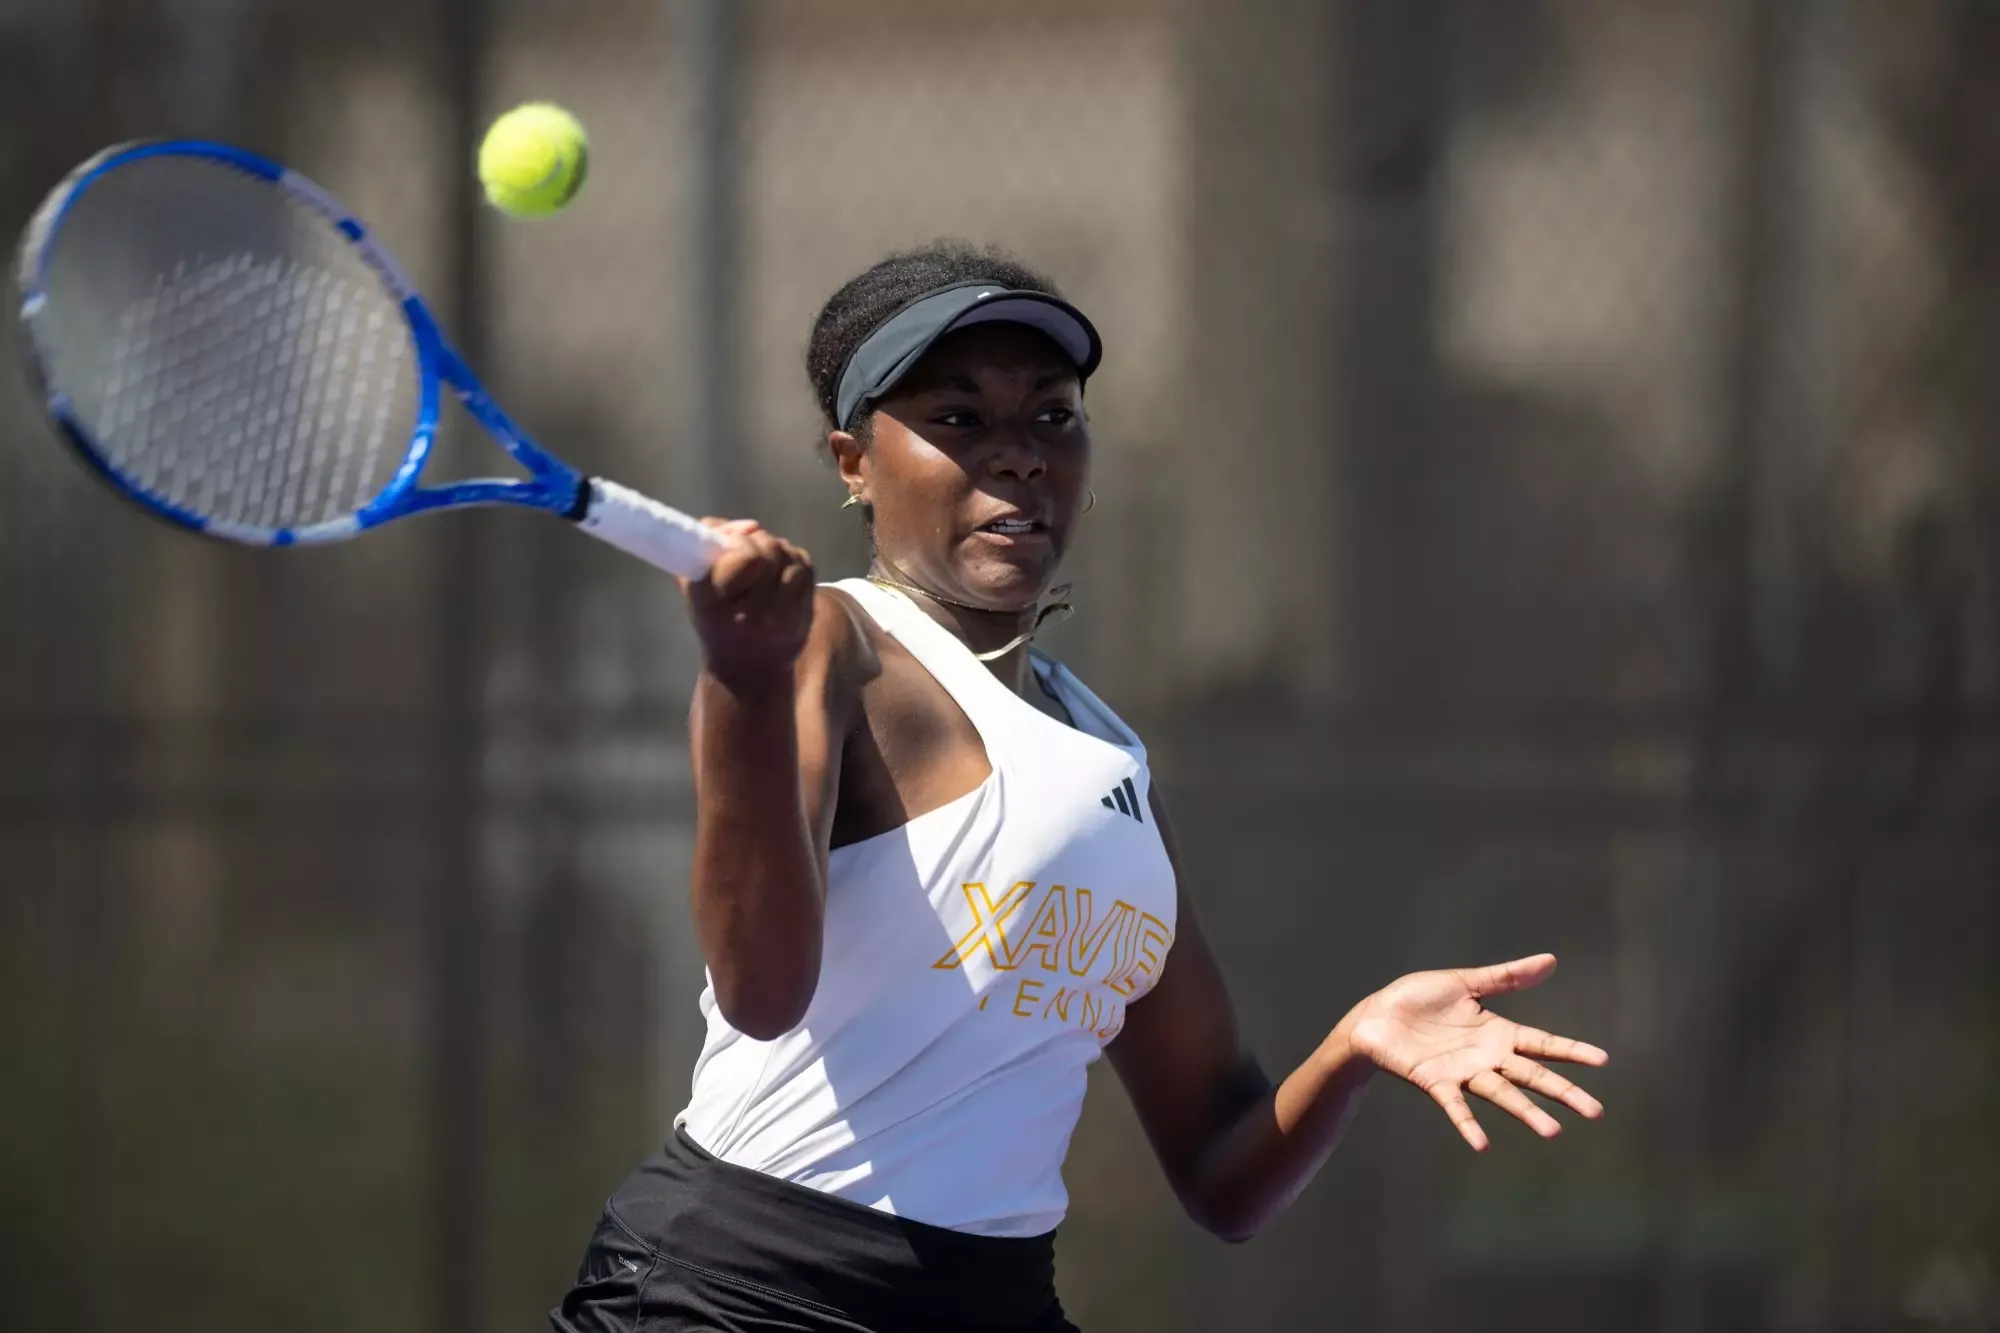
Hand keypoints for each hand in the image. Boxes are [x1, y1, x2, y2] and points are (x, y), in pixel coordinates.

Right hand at [680, 518, 814, 684]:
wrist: (749, 668)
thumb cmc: (716, 618)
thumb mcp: (695, 584)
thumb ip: (705, 542)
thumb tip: (751, 525)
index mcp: (713, 606)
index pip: (744, 555)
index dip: (740, 542)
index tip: (731, 546)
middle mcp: (751, 616)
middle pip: (768, 550)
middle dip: (757, 540)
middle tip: (747, 548)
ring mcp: (782, 618)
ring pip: (787, 555)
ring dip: (775, 548)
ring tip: (762, 560)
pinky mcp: (804, 614)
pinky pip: (803, 564)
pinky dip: (792, 558)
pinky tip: (779, 571)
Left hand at [1334, 954, 1606, 1151]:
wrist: (1374, 1017)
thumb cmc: (1417, 999)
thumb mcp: (1464, 982)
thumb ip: (1506, 977)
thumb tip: (1551, 960)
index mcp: (1497, 1032)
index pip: (1543, 1043)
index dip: (1571, 1051)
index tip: (1603, 1060)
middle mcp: (1486, 1057)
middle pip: (1532, 1076)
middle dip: (1563, 1092)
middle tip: (1596, 1111)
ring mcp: (1462, 1073)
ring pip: (1501, 1094)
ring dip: (1526, 1113)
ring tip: (1553, 1131)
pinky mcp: (1434, 1082)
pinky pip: (1454, 1106)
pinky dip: (1468, 1125)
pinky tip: (1482, 1144)